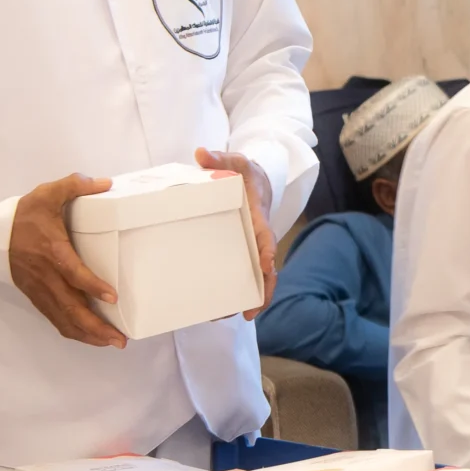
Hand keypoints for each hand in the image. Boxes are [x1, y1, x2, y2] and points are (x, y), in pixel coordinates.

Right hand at [9, 174, 125, 347]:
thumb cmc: (22, 215)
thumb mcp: (47, 193)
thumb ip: (75, 185)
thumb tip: (105, 183)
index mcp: (52, 252)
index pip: (73, 273)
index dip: (92, 286)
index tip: (113, 297)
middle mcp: (45, 276)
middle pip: (70, 308)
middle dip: (95, 326)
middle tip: (120, 338)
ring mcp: (38, 289)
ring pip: (63, 318)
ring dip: (87, 334)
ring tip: (111, 342)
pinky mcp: (34, 296)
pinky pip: (54, 318)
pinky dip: (72, 330)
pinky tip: (89, 336)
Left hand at [196, 148, 277, 316]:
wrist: (255, 182)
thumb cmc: (245, 174)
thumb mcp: (236, 162)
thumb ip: (221, 159)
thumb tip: (201, 153)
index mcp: (258, 217)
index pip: (266, 237)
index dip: (268, 251)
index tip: (266, 266)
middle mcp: (258, 238)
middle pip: (266, 268)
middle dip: (262, 290)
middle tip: (250, 311)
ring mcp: (250, 248)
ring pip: (255, 277)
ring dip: (247, 298)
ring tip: (225, 317)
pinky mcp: (240, 253)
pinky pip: (242, 274)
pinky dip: (235, 292)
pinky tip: (216, 308)